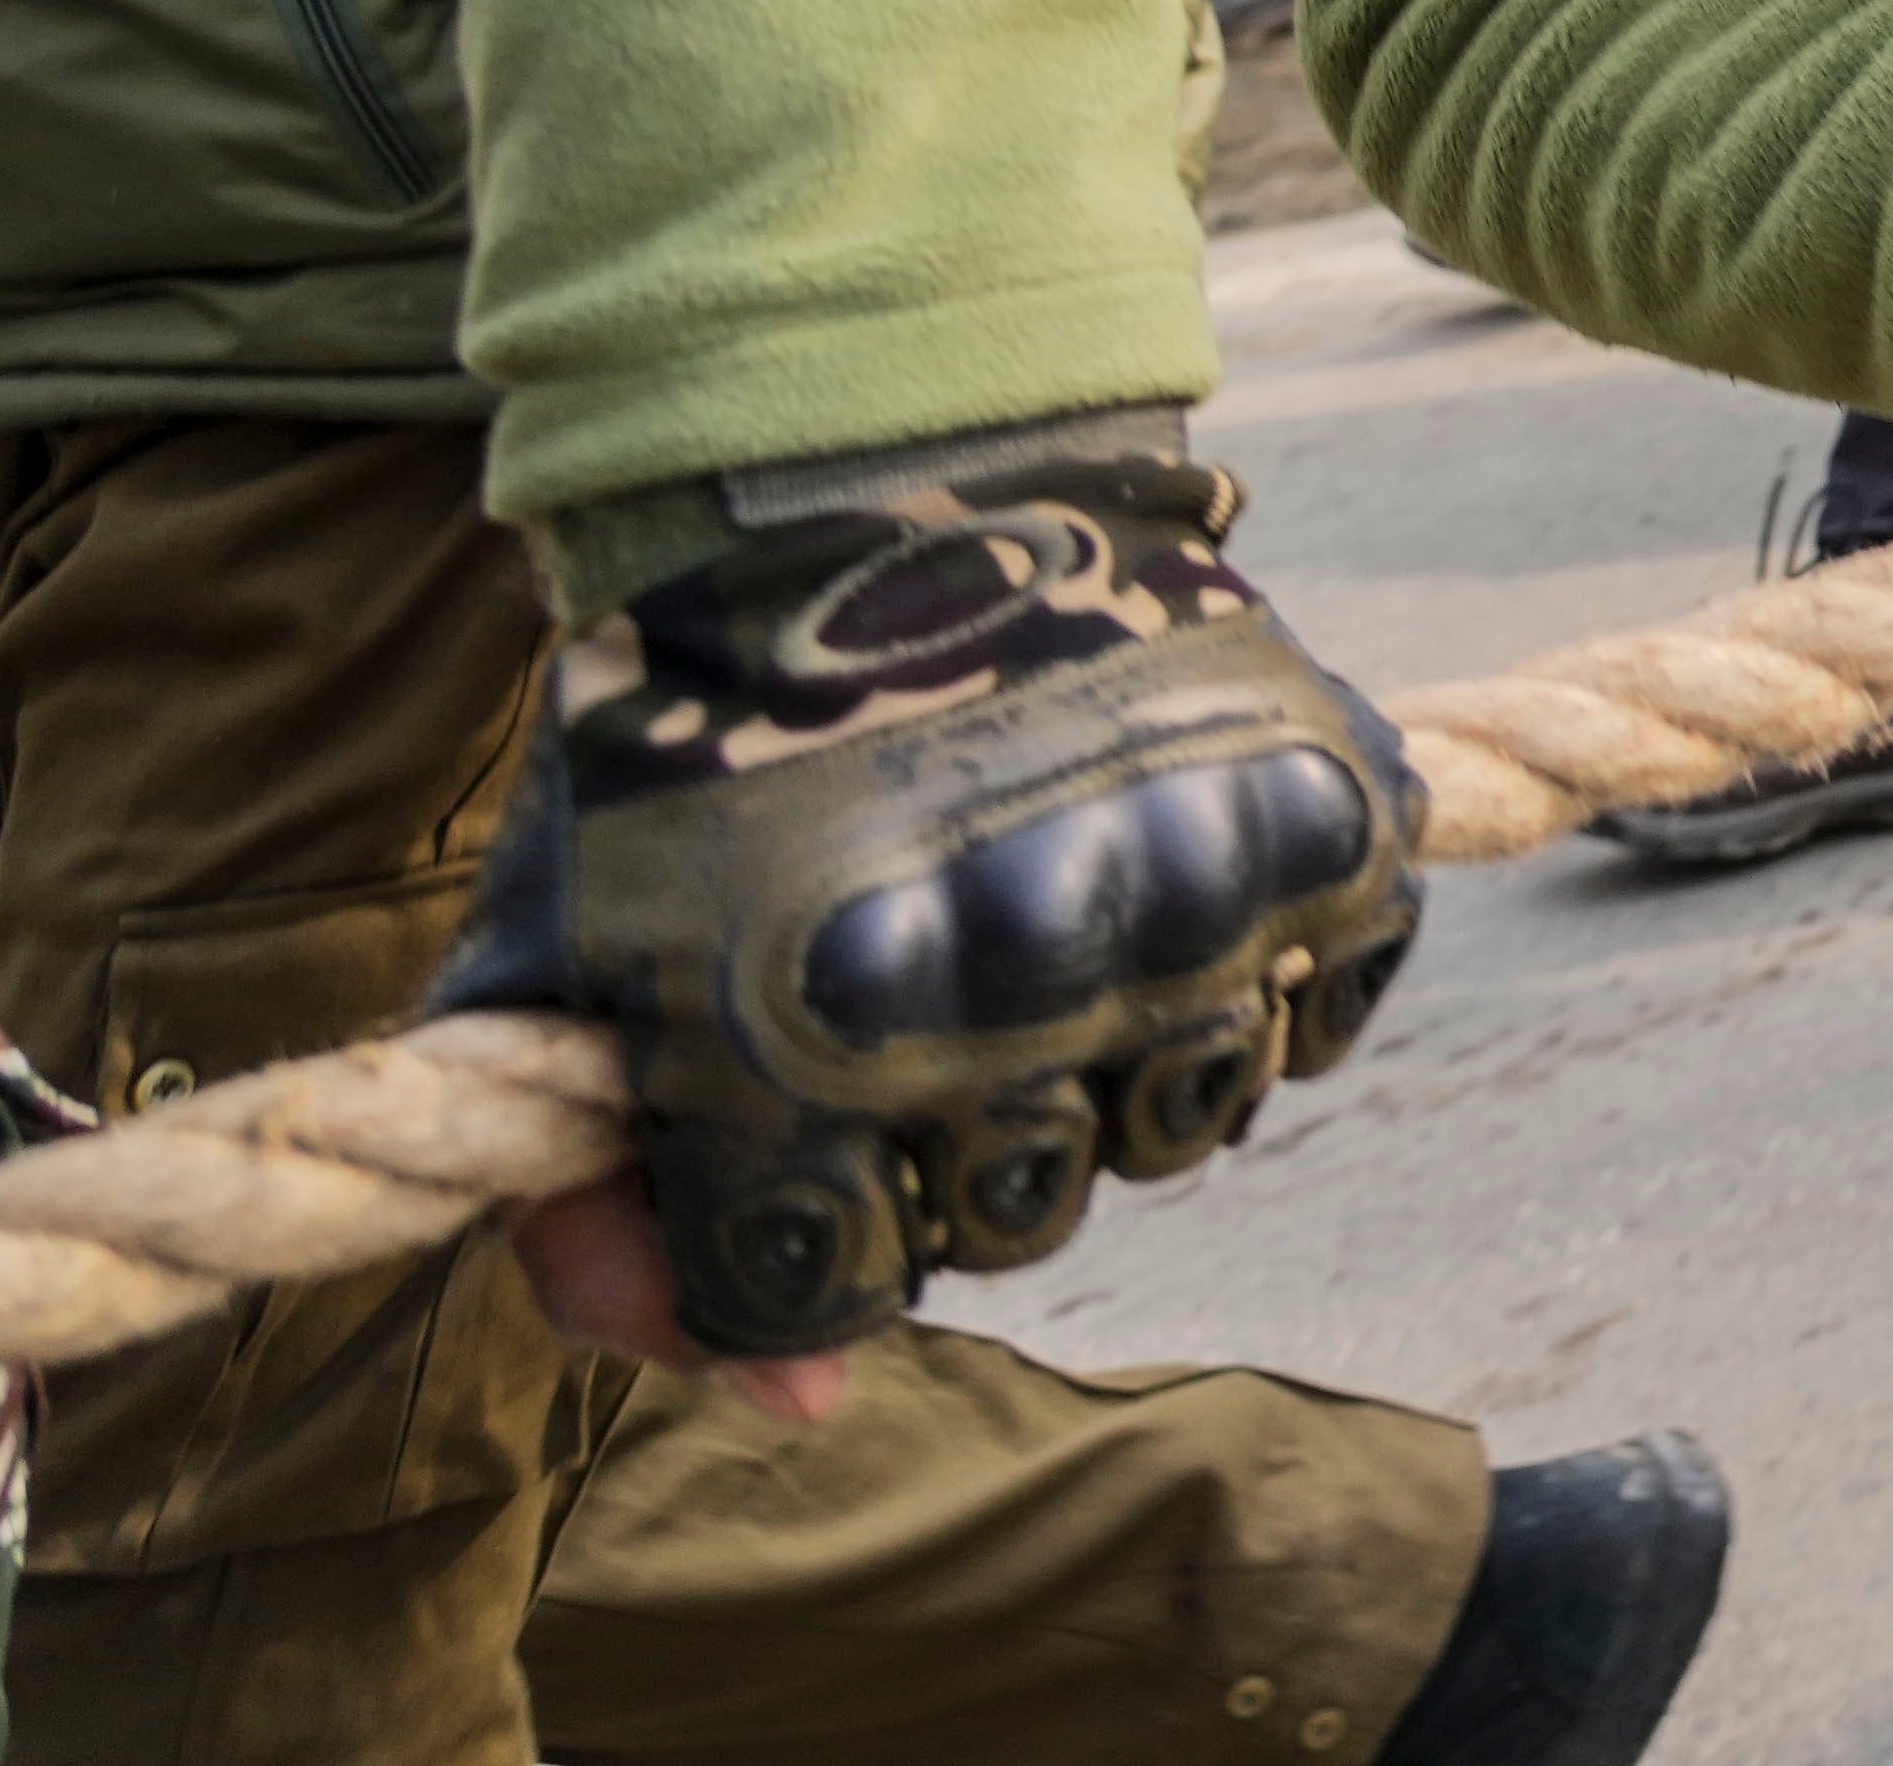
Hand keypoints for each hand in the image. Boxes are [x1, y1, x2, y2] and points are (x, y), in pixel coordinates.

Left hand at [427, 451, 1419, 1360]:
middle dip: (960, 1147)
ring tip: (1046, 930)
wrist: (886, 477)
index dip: (799, 1235)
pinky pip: (1325, 1014)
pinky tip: (1170, 889)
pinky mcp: (1318, 818)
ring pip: (1182, 1125)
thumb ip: (607, 1220)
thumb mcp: (566, 960)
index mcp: (789, 1026)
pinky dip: (1266, 977)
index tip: (795, 1120)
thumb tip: (800, 1415)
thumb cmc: (696, 738)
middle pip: (1014, 1222)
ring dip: (1117, 1066)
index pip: (819, 1295)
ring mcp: (1177, 898)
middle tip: (925, 1008)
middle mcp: (999, 977)